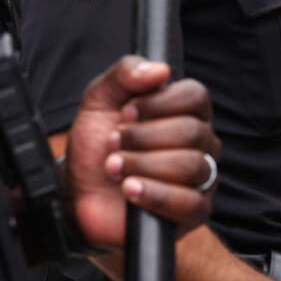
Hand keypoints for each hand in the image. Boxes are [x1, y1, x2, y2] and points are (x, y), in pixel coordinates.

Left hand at [67, 56, 220, 247]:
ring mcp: (202, 178)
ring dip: (143, 165)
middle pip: (192, 132)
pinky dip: (155, 195)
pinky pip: (191, 203)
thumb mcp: (99, 100)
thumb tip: (160, 69)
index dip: (158, 103)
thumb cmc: (97, 145)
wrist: (79, 192)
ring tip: (114, 168)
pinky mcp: (194, 212)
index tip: (126, 112)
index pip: (196, 96)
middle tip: (114, 142)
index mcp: (186, 111)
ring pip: (192, 166)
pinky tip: (129, 190)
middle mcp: (201, 143)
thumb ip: (125, 74)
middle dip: (143, 137)